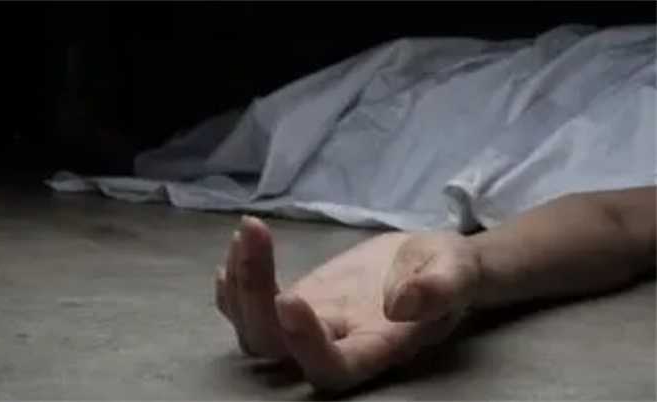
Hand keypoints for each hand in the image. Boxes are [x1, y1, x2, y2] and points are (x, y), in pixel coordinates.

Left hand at [214, 216, 480, 391]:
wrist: (426, 262)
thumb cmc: (448, 269)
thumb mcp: (455, 271)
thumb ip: (440, 288)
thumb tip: (403, 304)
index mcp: (377, 348)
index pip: (332, 369)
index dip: (306, 345)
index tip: (292, 296)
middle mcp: (335, 345)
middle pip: (275, 349)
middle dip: (254, 297)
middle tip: (255, 234)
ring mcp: (310, 324)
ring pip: (255, 331)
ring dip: (240, 285)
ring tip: (249, 231)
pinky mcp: (298, 300)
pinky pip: (251, 307)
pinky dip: (234, 284)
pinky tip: (237, 247)